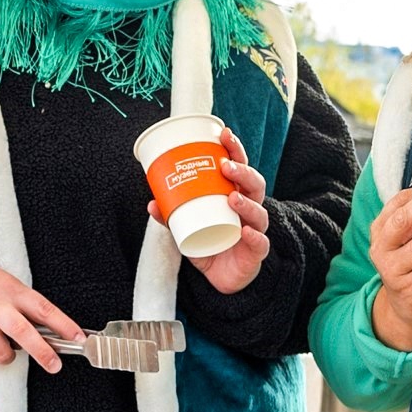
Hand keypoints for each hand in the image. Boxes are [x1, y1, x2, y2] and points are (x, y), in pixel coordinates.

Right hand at [0, 260, 83, 372]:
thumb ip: (23, 306)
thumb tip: (49, 334)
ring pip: (1, 353)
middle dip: (42, 352)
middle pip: (23, 333)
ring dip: (4, 354)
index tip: (80, 339)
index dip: (64, 325)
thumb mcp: (4, 284)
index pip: (43, 308)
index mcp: (10, 291)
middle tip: (55, 366)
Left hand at [147, 128, 271, 293]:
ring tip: (232, 196)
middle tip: (226, 165)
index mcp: (236, 195)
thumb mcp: (186, 228)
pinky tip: (246, 232)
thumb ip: (171, 216)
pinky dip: (254, 237)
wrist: (222, 278)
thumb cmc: (209, 243)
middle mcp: (250, 209)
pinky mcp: (256, 252)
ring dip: (247, 203)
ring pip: (259, 212)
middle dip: (243, 171)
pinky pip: (260, 243)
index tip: (224, 134)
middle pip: (255, 184)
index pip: (240, 167)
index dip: (235, 149)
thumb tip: (152, 203)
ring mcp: (255, 229)